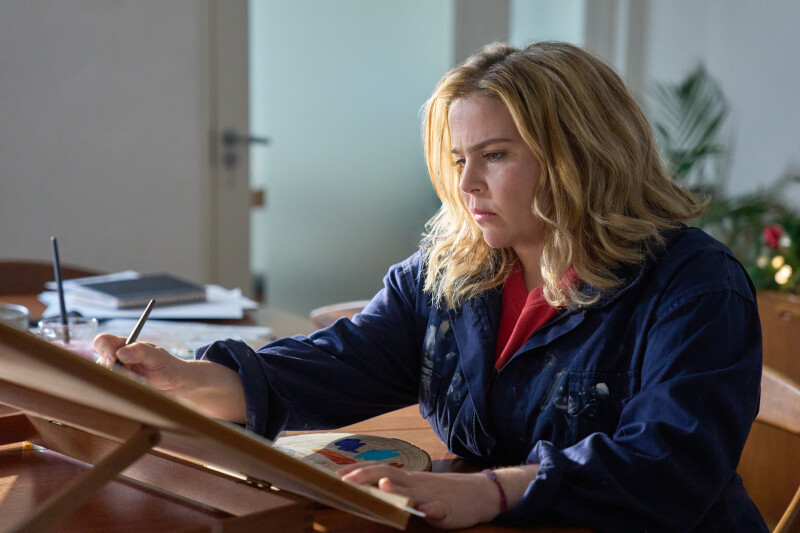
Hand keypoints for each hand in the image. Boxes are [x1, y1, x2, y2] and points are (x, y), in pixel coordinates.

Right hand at [93, 334, 245, 422]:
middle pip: (97, 363)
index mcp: (121, 346)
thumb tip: (121, 353)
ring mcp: (114, 377)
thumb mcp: (157, 355)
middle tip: (123, 376)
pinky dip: (120, 393)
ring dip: (118, 382)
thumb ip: (140, 351)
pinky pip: (109, 393)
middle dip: (109, 370)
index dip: (104, 349)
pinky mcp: (117, 391)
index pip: (102, 342)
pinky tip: (134, 391)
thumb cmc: (166, 366)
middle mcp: (113, 361)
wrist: (175, 385)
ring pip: (102, 379)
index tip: (113, 359)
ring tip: (138, 383)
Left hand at [337, 464, 501, 528]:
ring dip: (398, 488)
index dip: (358, 471)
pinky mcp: (449, 508)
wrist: (480, 493)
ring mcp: (432, 495)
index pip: (379, 469)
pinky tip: (428, 511)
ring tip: (382, 487)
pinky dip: (434, 509)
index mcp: (408, 479)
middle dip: (367, 476)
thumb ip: (398, 489)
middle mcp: (416, 483)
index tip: (337, 474)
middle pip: (389, 474)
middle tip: (346, 480)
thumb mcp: (418, 489)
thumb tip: (370, 490)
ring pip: (413, 490)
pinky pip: (440, 508)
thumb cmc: (444, 492)